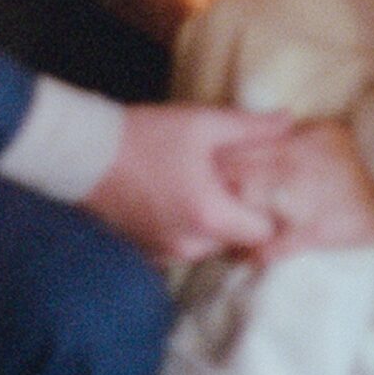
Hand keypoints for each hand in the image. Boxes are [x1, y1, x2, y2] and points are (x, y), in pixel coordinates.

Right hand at [82, 103, 291, 263]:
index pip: (264, 236)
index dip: (272, 213)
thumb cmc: (145, 136)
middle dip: (242, 215)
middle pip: (237, 242)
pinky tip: (182, 196)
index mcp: (210, 216)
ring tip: (209, 185)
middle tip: (239, 183)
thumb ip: (250, 127)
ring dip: (215, 222)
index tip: (269, 190)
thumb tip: (289, 121)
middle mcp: (190, 245)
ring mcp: (166, 253)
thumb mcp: (202, 124)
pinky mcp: (148, 251)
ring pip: (210, 245)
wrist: (84, 155)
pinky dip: (190, 228)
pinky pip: (184, 247)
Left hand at [216, 119, 373, 264]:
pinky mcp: (316, 232)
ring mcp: (299, 201)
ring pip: (245, 214)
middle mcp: (288, 168)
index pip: (236, 149)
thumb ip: (293, 138)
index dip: (214, 164)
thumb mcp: (329, 133)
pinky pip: (273, 247)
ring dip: (230, 226)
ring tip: (222, 235)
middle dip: (213, 195)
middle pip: (232, 180)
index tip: (203, 175)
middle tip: (203, 210)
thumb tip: (266, 145)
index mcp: (292, 141)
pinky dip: (257, 253)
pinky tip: (251, 257)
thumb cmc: (373, 152)